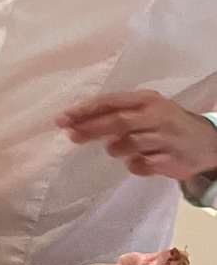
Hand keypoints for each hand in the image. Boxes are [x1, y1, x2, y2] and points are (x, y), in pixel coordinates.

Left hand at [58, 92, 216, 180]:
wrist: (207, 142)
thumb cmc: (166, 123)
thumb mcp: (146, 110)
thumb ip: (117, 113)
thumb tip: (77, 122)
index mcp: (146, 100)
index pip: (111, 102)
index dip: (85, 110)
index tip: (62, 119)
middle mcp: (157, 116)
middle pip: (118, 122)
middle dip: (91, 129)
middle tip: (71, 135)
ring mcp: (166, 138)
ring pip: (129, 144)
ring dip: (116, 148)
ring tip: (115, 149)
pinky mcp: (171, 160)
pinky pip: (142, 165)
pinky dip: (134, 165)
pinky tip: (137, 162)